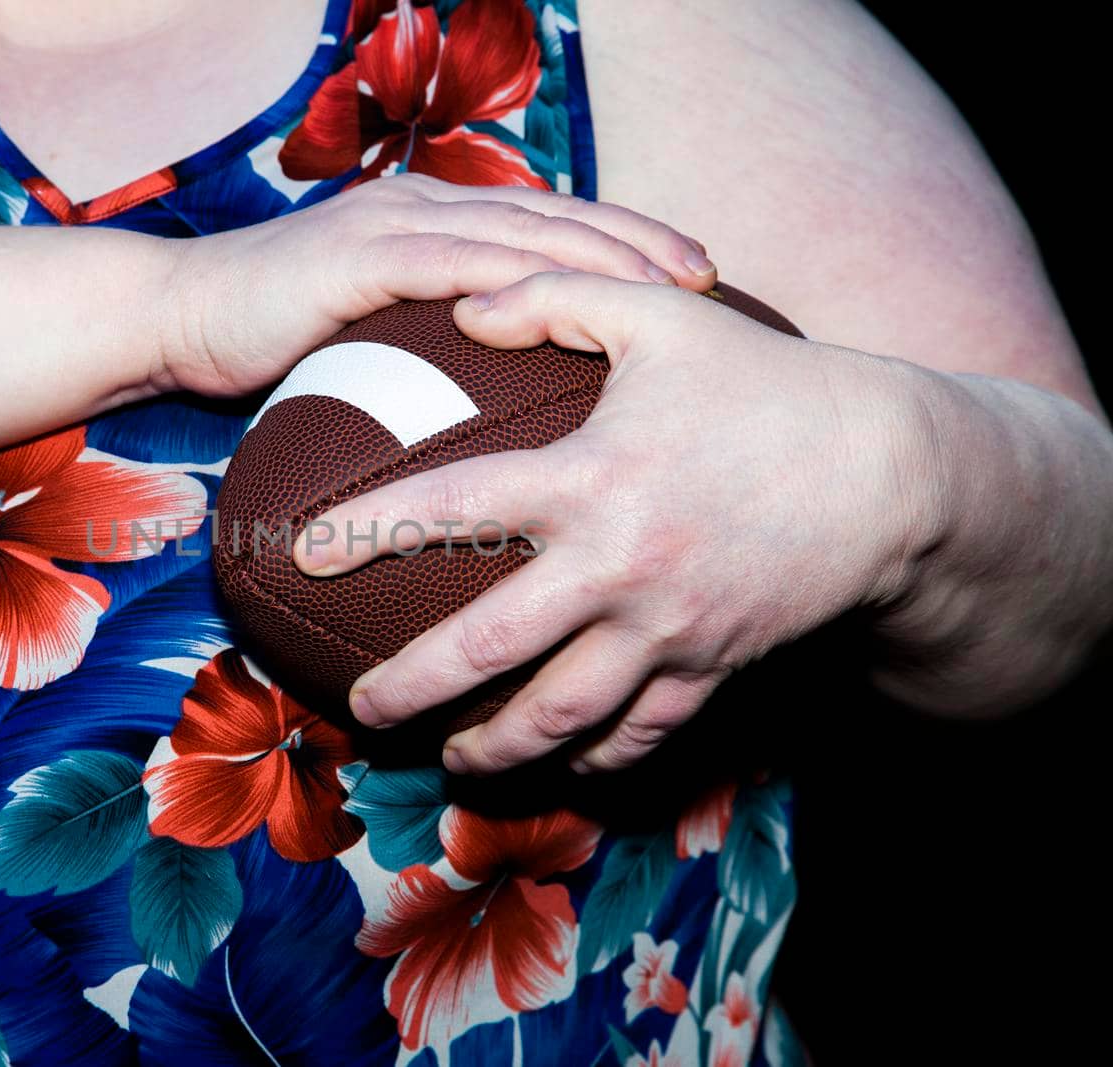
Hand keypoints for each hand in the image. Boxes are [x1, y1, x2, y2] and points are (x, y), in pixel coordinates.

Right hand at [152, 172, 718, 395]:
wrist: (181, 316)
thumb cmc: (271, 344)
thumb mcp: (366, 345)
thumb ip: (426, 353)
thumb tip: (487, 411)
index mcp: (436, 223)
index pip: (547, 224)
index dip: (625, 244)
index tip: (693, 280)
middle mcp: (426, 206)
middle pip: (555, 216)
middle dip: (638, 243)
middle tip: (709, 280)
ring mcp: (395, 222)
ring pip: (520, 229)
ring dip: (601, 256)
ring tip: (666, 287)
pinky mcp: (362, 253)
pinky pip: (454, 262)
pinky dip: (514, 279)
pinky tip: (569, 303)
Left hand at [293, 271, 935, 774]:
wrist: (892, 477)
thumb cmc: (769, 386)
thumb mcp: (661, 316)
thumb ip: (555, 297)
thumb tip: (465, 304)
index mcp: (589, 479)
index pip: (449, 509)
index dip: (362, 531)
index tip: (297, 552)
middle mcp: (615, 569)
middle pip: (486, 650)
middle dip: (410, 690)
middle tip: (358, 711)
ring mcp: (664, 632)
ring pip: (559, 717)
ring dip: (495, 751)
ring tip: (452, 763)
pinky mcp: (710, 669)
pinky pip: (641, 734)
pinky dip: (596, 758)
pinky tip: (564, 765)